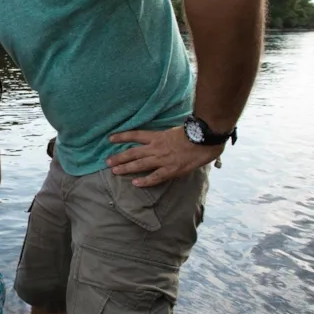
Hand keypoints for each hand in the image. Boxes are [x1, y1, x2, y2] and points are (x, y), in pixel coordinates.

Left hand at [107, 126, 222, 186]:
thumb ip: (167, 135)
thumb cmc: (195, 133)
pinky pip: (155, 177)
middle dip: (119, 157)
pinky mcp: (171, 169)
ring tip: (114, 171)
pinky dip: (145, 181)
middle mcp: (157, 147)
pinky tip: (135, 183)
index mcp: (158, 136)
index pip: (135, 135)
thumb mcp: (177, 130)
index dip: (122, 136)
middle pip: (133, 152)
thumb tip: (164, 137)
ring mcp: (163, 159)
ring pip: (140, 164)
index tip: (110, 138)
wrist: (206, 138)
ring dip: (126, 168)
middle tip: (107, 161)